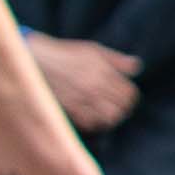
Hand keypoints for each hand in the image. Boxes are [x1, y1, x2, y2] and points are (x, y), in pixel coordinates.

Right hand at [21, 31, 138, 132]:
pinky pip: (91, 124)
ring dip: (111, 117)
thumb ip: (116, 60)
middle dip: (122, 108)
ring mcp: (82, 98)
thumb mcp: (93, 50)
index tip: (125, 98)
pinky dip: (95, 123)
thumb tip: (137, 67)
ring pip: (110, 118)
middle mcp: (94, 86)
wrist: (36, 61)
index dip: (130, 98)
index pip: (129, 93)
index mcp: (102, 71)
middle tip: (117, 108)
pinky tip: (92, 117)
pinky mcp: (69, 108)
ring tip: (106, 114)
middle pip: (122, 107)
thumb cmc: (66, 54)